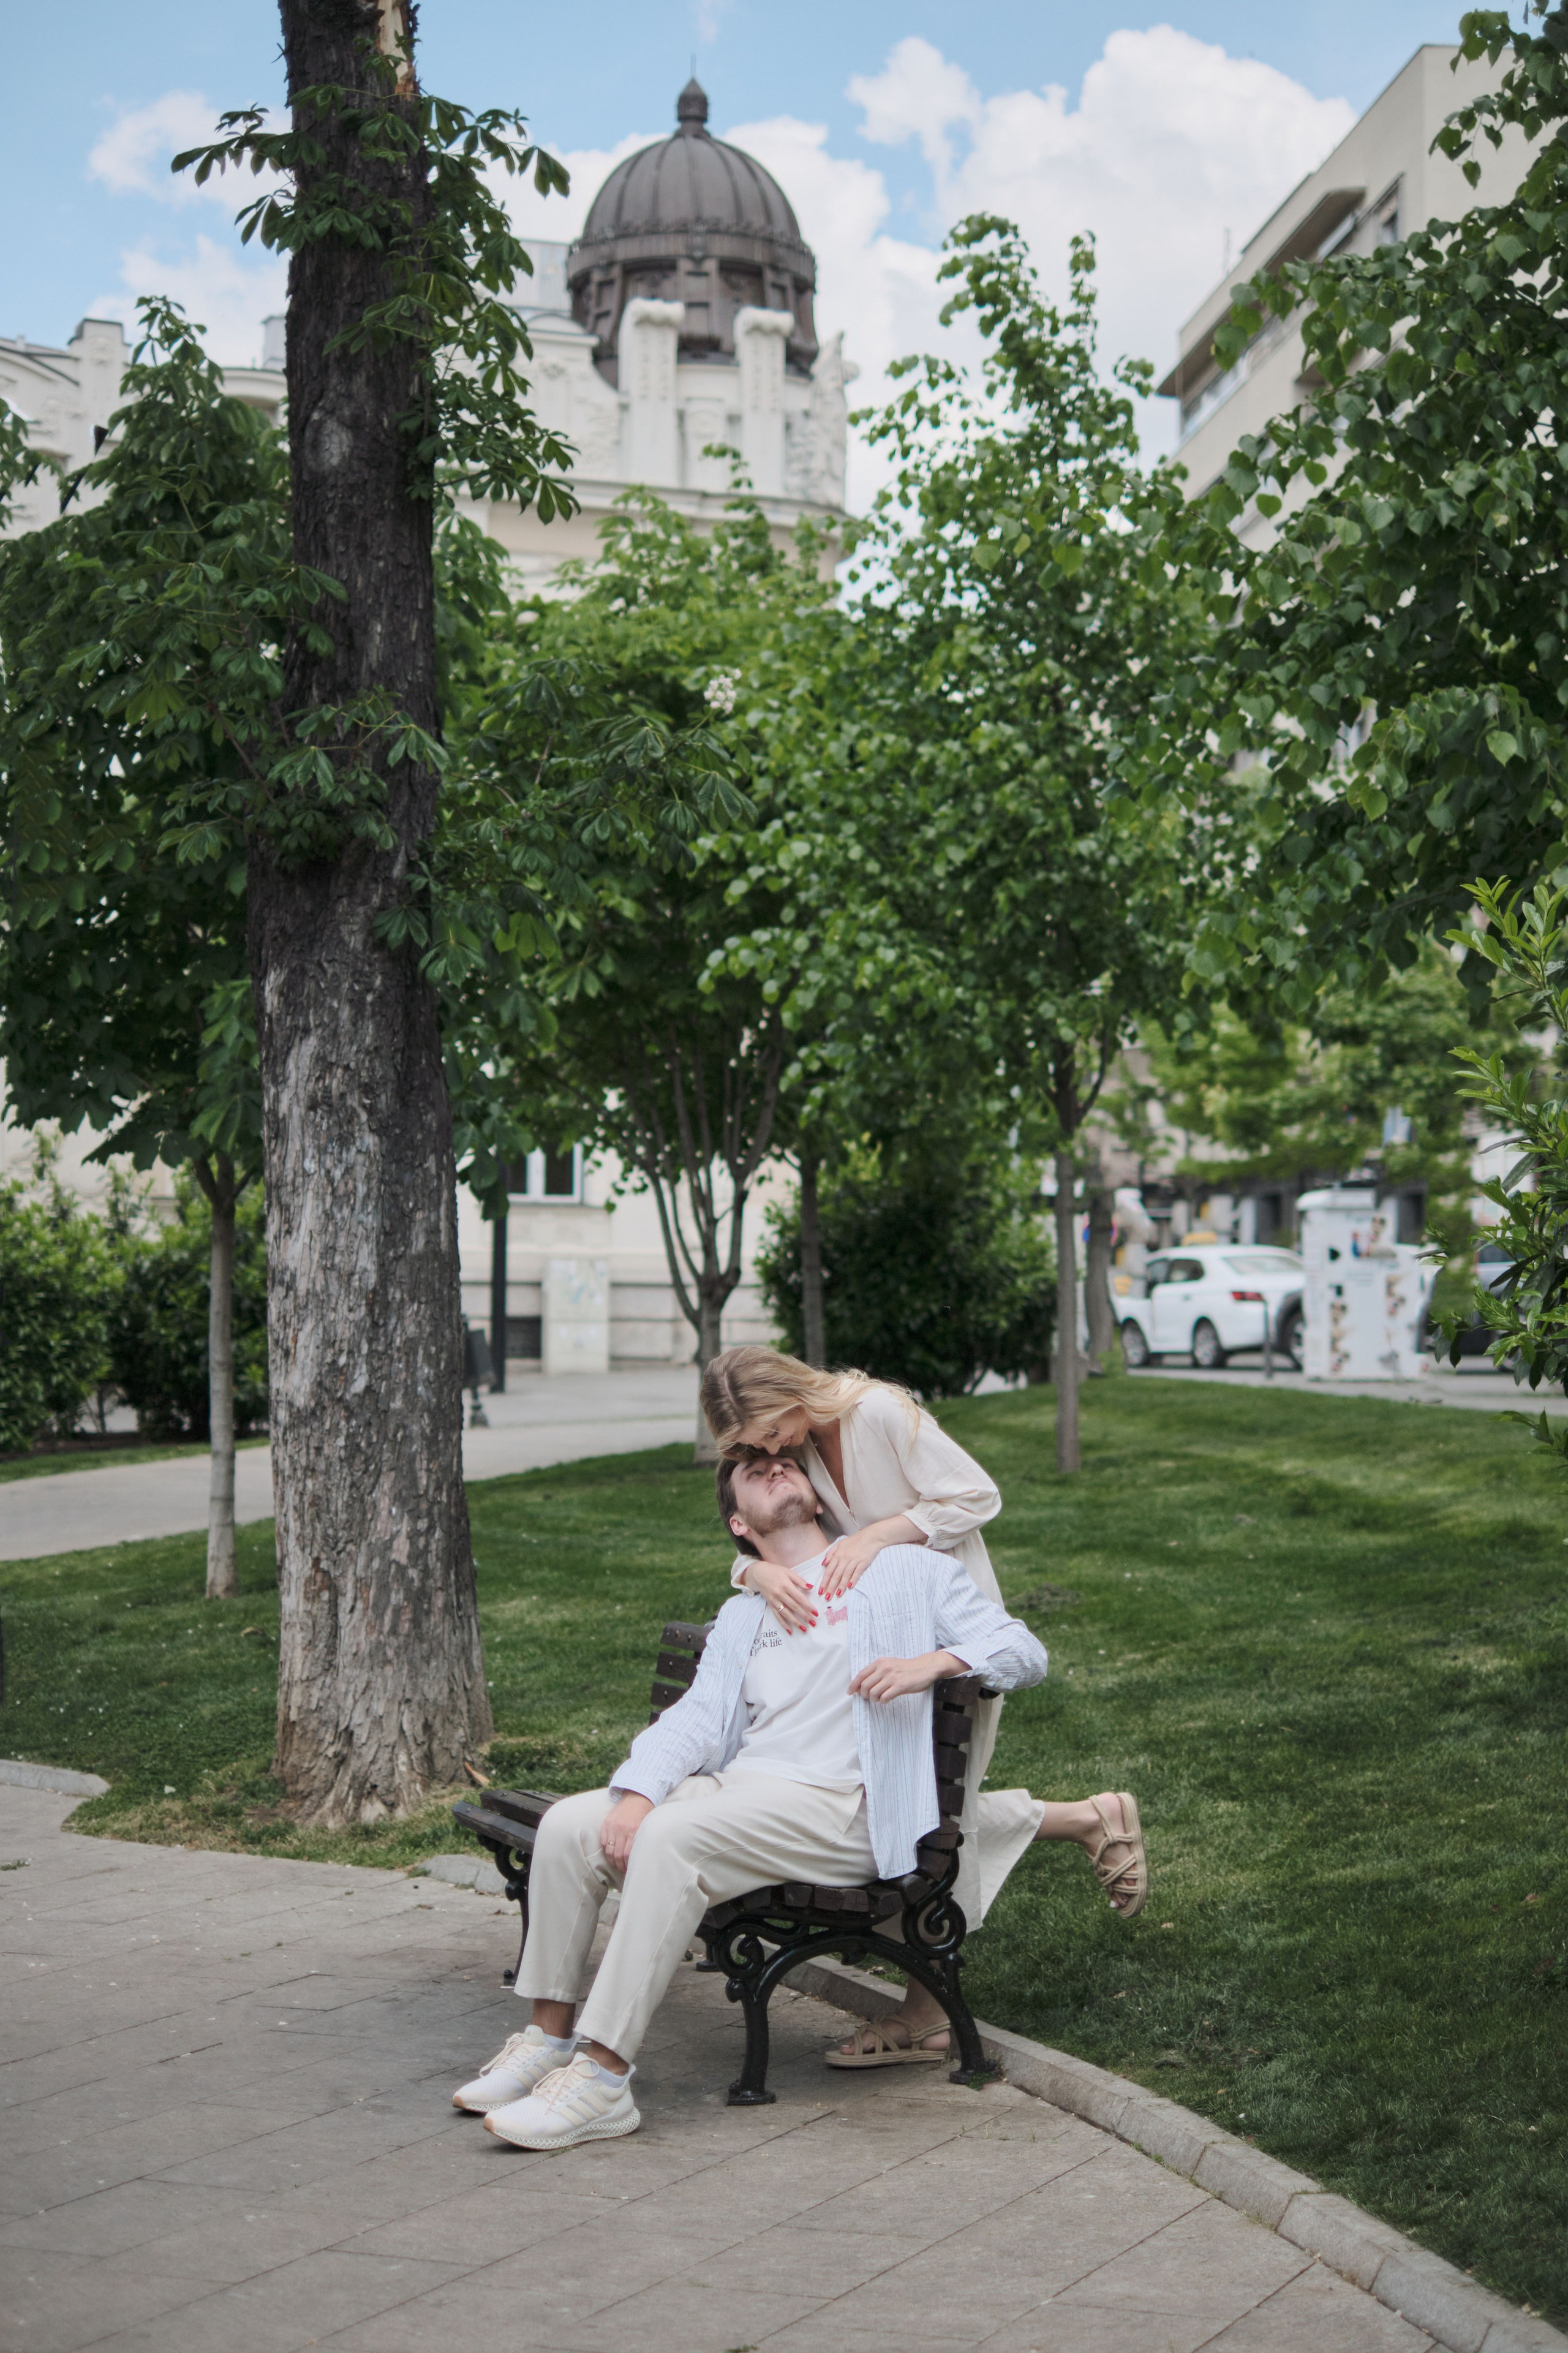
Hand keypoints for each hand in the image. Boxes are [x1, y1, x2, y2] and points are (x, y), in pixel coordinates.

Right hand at [600, 1792, 653, 1869]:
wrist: (637, 1795)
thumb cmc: (645, 1813)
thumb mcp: (647, 1826)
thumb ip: (642, 1840)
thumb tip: (640, 1858)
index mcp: (634, 1830)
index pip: (628, 1854)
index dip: (628, 1865)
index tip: (630, 1870)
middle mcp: (622, 1829)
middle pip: (618, 1855)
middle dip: (620, 1866)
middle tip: (623, 1870)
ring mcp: (613, 1826)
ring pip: (609, 1850)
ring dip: (612, 1860)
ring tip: (616, 1864)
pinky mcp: (606, 1823)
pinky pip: (603, 1841)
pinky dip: (605, 1849)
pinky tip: (610, 1853)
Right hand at [745, 1556, 817, 1633]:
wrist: (758, 1574)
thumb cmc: (775, 1572)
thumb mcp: (788, 1572)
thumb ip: (800, 1581)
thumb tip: (811, 1587)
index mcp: (786, 1585)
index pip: (799, 1598)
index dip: (808, 1606)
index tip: (815, 1613)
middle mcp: (780, 1594)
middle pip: (794, 1607)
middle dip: (804, 1616)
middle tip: (813, 1623)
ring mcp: (774, 1600)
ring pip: (786, 1613)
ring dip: (795, 1622)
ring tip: (804, 1629)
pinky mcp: (770, 1605)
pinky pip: (777, 1616)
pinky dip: (783, 1624)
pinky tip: (789, 1630)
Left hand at [819, 1515, 925, 1597]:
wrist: (871, 1536)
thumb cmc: (855, 1541)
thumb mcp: (840, 1544)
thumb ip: (830, 1553)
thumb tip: (823, 1564)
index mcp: (838, 1554)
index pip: (829, 1570)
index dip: (824, 1581)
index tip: (820, 1591)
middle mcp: (844, 1558)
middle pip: (836, 1574)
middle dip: (831, 1587)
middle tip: (827, 1597)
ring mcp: (854, 1560)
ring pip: (846, 1575)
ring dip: (841, 1585)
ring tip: (837, 1594)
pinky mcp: (863, 1562)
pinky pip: (857, 1572)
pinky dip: (853, 1579)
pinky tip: (850, 1586)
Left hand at [848, 1649, 964, 1703]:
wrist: (925, 1667)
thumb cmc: (906, 1668)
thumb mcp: (889, 1665)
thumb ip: (876, 1672)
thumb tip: (861, 1685)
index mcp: (880, 1662)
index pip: (860, 1675)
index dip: (853, 1685)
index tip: (850, 1692)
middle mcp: (884, 1668)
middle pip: (864, 1686)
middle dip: (864, 1695)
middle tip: (869, 1697)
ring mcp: (892, 1677)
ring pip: (873, 1693)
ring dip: (874, 1699)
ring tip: (880, 1698)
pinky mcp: (900, 1686)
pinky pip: (884, 1698)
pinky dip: (883, 1701)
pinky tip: (887, 1699)